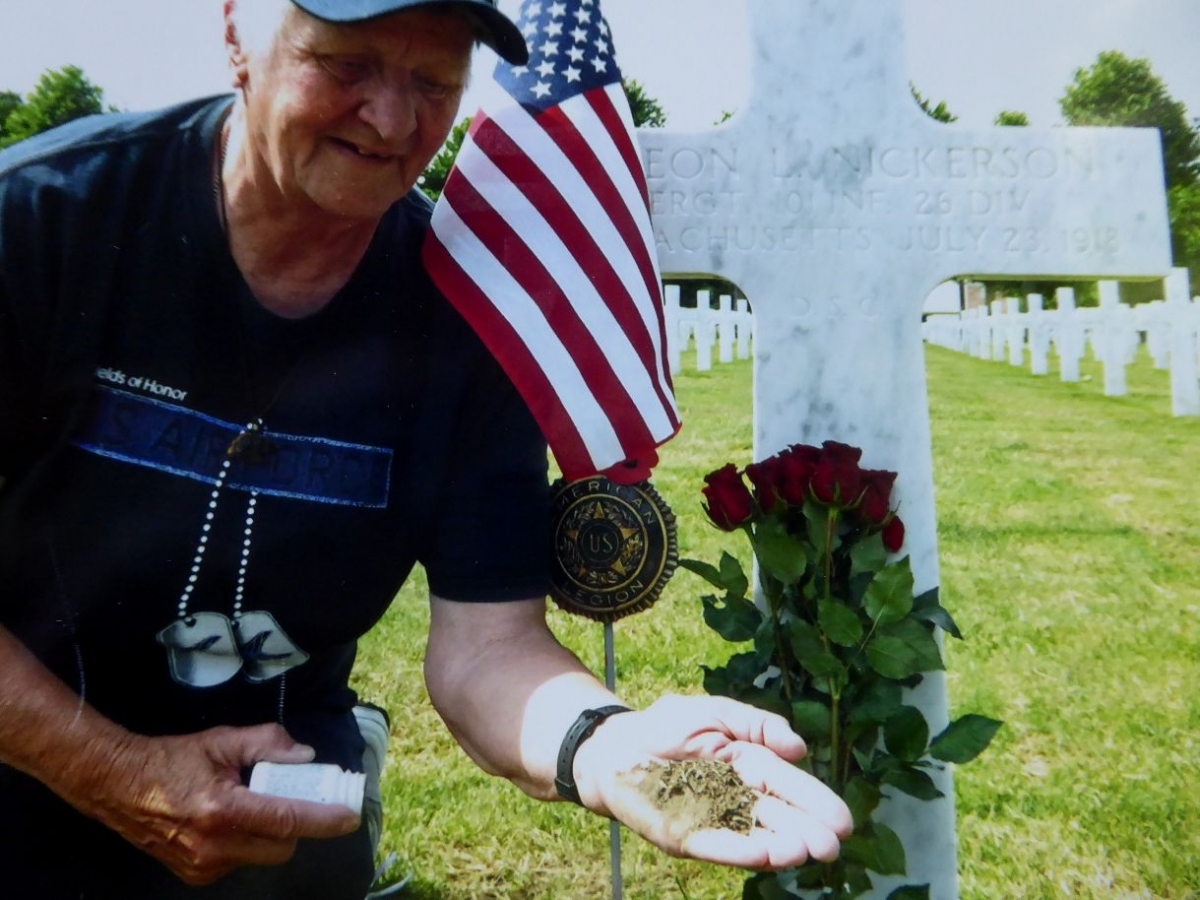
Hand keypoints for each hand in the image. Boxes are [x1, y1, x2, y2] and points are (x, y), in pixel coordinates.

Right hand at [76, 723, 360, 884]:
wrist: (118, 786)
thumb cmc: (172, 760)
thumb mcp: (221, 741)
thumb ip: (267, 744)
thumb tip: (305, 756)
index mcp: (223, 810)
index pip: (288, 820)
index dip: (324, 819)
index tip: (351, 816)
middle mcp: (215, 846)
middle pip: (283, 846)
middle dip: (296, 825)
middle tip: (293, 797)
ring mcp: (203, 866)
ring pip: (263, 856)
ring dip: (270, 834)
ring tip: (252, 804)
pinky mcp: (195, 875)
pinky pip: (240, 861)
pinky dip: (247, 842)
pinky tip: (230, 820)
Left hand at [572, 694, 852, 868]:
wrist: (616, 744)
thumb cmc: (667, 725)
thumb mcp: (717, 712)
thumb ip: (757, 725)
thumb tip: (798, 747)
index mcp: (749, 765)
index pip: (788, 786)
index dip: (815, 803)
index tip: (843, 821)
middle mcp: (736, 797)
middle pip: (777, 817)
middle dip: (806, 831)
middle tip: (834, 845)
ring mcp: (713, 819)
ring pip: (753, 836)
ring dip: (780, 846)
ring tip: (807, 852)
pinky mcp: (686, 836)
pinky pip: (717, 845)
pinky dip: (742, 851)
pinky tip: (768, 856)